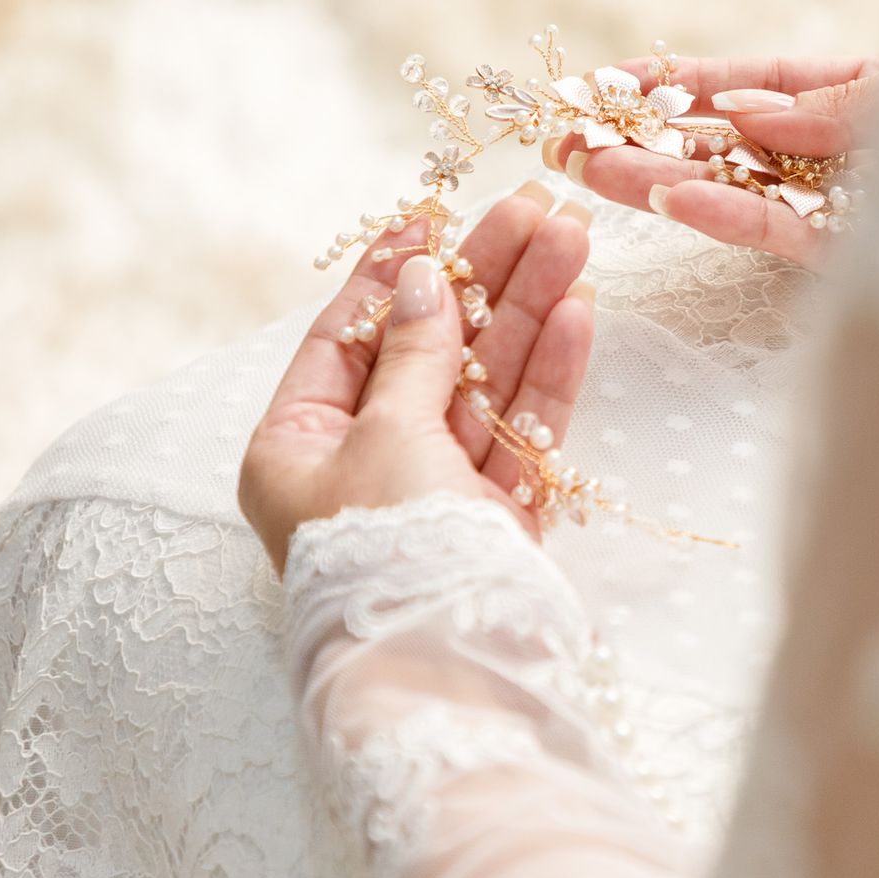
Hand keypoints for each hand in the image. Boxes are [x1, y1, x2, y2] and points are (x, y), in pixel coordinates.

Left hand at [240, 183, 595, 571]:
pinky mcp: (497, 519)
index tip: (435, 213)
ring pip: (487, 384)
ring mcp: (437, 492)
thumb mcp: (384, 434)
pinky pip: (523, 430)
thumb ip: (413, 351)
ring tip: (574, 239)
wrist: (443, 668)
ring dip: (531, 311)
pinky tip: (580, 312)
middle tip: (534, 209)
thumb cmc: (384, 549)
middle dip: (485, 280)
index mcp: (298, 448)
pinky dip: (551, 374)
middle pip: (430, 350)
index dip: (394, 272)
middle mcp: (363, 466)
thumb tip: (422, 274)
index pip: (347, 337)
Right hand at [542, 55, 878, 268]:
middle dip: (642, 140)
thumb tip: (742, 110)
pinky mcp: (846, 260)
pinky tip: (673, 201)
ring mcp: (832, 210)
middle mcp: (829, 157)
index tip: (604, 81)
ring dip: (660, 181)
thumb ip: (836, 105)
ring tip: (589, 170)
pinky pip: (778, 235)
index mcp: (849, 100)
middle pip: (721, 145)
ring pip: (731, 192)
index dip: (675, 82)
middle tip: (564, 140)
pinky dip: (727, 219)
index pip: (747, 85)